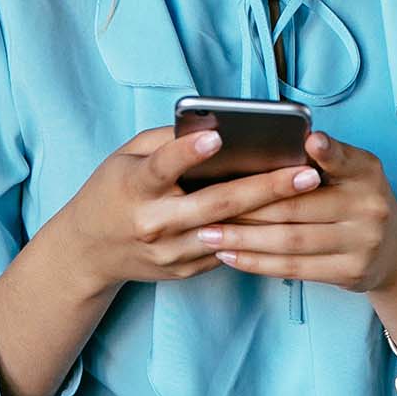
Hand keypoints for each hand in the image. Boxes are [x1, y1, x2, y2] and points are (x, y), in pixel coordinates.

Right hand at [56, 125, 325, 290]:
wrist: (87, 252)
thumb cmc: (112, 191)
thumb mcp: (125, 157)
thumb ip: (165, 142)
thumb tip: (215, 124)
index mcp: (134, 188)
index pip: (163, 167)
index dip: (189, 152)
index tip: (218, 137)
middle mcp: (153, 223)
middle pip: (216, 205)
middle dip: (265, 187)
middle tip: (305, 173)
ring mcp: (171, 252)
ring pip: (230, 233)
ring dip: (272, 213)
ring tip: (308, 193)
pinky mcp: (184, 270)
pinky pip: (227, 251)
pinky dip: (257, 232)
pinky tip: (288, 215)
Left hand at [198, 131, 396, 293]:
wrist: (395, 252)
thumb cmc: (357, 201)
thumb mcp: (354, 172)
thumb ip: (323, 159)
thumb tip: (269, 144)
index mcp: (366, 173)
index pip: (344, 159)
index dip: (327, 152)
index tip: (308, 140)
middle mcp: (369, 207)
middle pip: (299, 207)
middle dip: (248, 207)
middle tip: (208, 204)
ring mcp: (362, 243)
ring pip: (291, 241)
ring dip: (244, 238)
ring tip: (208, 233)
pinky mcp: (350, 272)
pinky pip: (294, 268)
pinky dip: (257, 262)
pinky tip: (230, 256)